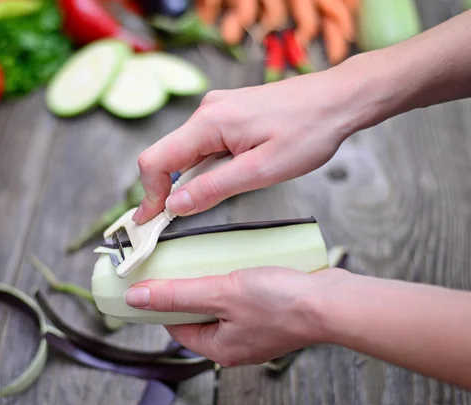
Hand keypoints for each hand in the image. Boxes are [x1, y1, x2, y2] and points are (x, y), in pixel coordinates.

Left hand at [124, 266, 348, 365]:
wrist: (334, 303)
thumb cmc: (282, 304)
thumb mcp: (220, 294)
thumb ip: (177, 295)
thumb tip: (137, 298)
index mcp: (219, 349)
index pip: (176, 326)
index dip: (163, 302)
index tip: (155, 279)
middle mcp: (236, 343)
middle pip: (199, 313)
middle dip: (191, 287)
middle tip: (186, 263)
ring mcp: (256, 329)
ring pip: (222, 303)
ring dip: (215, 280)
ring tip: (213, 259)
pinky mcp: (272, 313)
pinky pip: (244, 297)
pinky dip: (237, 279)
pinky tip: (239, 262)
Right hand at [132, 69, 357, 223]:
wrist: (339, 99)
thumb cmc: (309, 131)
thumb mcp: (261, 171)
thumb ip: (214, 188)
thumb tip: (175, 204)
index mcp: (209, 123)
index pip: (156, 161)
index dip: (149, 194)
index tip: (150, 222)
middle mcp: (207, 111)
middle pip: (166, 156)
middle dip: (166, 190)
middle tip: (172, 220)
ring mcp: (218, 110)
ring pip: (185, 151)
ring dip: (189, 179)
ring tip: (209, 199)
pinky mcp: (229, 113)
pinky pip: (204, 143)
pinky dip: (204, 166)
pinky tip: (226, 176)